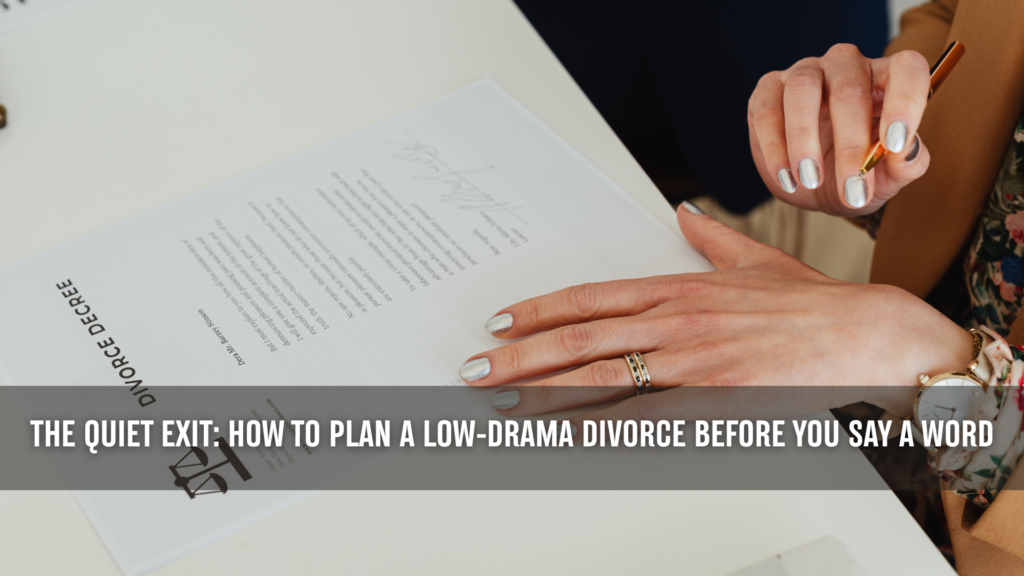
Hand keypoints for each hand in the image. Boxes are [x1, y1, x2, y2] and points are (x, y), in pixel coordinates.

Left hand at [458, 205, 972, 422]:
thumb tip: (682, 213)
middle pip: (580, 341)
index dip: (539, 311)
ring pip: (601, 381)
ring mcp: (692, 362)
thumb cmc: (811, 303)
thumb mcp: (755, 259)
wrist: (866, 333)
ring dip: (544, 396)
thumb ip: (710, 239)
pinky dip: (602, 432)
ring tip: (502, 408)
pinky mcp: (715, 400)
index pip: (591, 298)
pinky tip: (566, 440)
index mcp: (679, 289)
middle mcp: (675, 322)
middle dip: (520, 357)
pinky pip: (645, 422)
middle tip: (476, 371)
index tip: (501, 321)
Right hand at [748, 44, 931, 214]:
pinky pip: (768, 110)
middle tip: (850, 188)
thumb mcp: (888, 177)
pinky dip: (775, 149)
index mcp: (886, 78)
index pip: (906, 68)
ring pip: (802, 89)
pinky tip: (787, 178)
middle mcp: (847, 66)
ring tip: (810, 180)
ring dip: (804, 139)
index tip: (895, 144)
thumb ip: (906, 163)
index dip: (905, 100)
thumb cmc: (858, 172)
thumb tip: (905, 150)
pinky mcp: (768, 89)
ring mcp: (805, 72)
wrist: (814, 186)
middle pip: (849, 89)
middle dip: (850, 145)